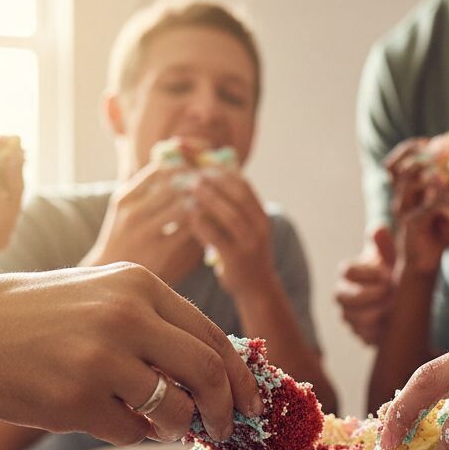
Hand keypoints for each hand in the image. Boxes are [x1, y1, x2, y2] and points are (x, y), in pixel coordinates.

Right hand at [0, 264, 262, 444]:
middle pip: (207, 372)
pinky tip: (104, 416)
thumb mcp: (103, 296)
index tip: (250, 403)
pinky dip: (128, 432)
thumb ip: (158, 326)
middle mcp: (126, 314)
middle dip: (225, 409)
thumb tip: (216, 376)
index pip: (213, 335)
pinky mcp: (77, 397)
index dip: (239, 376)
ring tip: (159, 422)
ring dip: (176, 425)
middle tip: (225, 429)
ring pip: (174, 408)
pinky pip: (130, 431)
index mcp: (140, 284)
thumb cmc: (39, 316)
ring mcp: (101, 356)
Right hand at [86, 164, 203, 282]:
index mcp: (125, 198)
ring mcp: (144, 232)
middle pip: (172, 187)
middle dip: (195, 184)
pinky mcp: (159, 251)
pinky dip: (200, 224)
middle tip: (214, 184)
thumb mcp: (128, 211)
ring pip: (181, 208)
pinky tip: (211, 223)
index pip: (157, 171)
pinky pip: (186, 231)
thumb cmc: (125, 239)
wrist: (112, 273)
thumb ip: (148, 192)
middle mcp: (132, 212)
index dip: (182, 167)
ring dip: (200, 203)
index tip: (198, 170)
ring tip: (215, 202)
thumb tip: (180, 167)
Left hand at [183, 167, 272, 294]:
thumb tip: (205, 178)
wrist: (256, 288)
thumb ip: (230, 207)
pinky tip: (188, 214)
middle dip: (214, 181)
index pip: (244, 185)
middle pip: (238, 196)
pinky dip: (201, 223)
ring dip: (208, 198)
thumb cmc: (243, 253)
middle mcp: (259, 228)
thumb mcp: (244, 228)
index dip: (223, 170)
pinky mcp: (236, 259)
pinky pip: (217, 237)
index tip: (203, 161)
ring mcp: (250, 244)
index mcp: (261, 216)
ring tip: (188, 188)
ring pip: (229, 215)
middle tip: (192, 173)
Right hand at [334, 225, 397, 344]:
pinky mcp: (358, 333)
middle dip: (368, 295)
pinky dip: (376, 333)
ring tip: (392, 309)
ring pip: (351, 319)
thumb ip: (384, 244)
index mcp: (349, 273)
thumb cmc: (391, 271)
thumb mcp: (390, 256)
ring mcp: (348, 315)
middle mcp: (343, 294)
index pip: (347, 271)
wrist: (398, 298)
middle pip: (343, 297)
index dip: (366, 273)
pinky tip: (390, 326)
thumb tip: (379, 229)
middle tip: (390, 291)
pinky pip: (361, 336)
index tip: (386, 274)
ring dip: (373, 314)